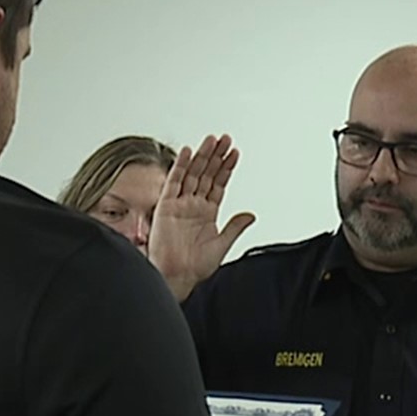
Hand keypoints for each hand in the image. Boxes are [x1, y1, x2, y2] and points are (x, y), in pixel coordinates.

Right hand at [148, 135, 255, 301]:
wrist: (176, 277)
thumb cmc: (195, 267)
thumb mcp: (222, 245)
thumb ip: (235, 227)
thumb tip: (250, 215)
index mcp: (207, 213)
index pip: (218, 184)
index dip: (226, 168)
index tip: (234, 153)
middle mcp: (193, 205)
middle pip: (206, 174)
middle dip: (216, 156)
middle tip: (225, 139)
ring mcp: (179, 204)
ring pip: (193, 174)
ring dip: (203, 156)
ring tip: (212, 140)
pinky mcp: (166, 206)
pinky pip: (174, 182)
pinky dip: (181, 167)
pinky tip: (189, 153)